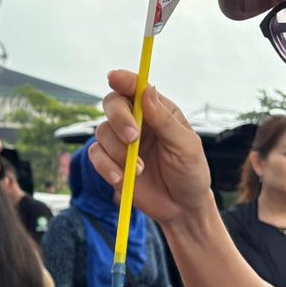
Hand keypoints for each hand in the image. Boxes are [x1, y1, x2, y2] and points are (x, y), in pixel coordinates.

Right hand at [89, 73, 215, 227]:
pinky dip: (105, 166)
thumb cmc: (190, 173)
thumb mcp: (185, 146)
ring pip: (101, 132)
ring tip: (140, 170)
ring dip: (117, 151)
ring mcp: (121, 143)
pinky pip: (95, 155)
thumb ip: (164, 120)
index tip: (114, 78)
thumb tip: (147, 92)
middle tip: (132, 138)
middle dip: (119, 119)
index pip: (137, 89)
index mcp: (158, 111)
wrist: (181, 208)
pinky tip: (121, 178)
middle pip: (112, 104)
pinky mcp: (110, 162)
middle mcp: (136, 122)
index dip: (124, 80)